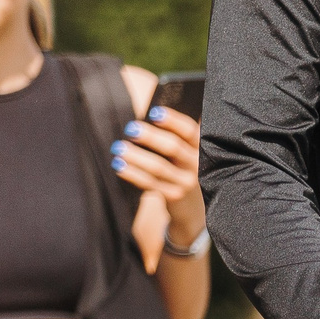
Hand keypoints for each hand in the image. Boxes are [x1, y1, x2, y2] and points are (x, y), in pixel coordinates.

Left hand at [112, 105, 205, 244]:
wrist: (192, 205)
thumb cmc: (181, 167)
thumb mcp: (185, 150)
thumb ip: (173, 133)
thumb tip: (145, 113)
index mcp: (201, 148)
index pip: (190, 131)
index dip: (173, 121)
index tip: (154, 113)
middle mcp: (198, 166)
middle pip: (174, 148)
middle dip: (151, 137)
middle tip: (131, 129)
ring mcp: (187, 182)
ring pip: (159, 167)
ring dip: (136, 156)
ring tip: (119, 148)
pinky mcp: (175, 196)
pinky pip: (150, 183)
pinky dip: (133, 173)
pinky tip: (120, 165)